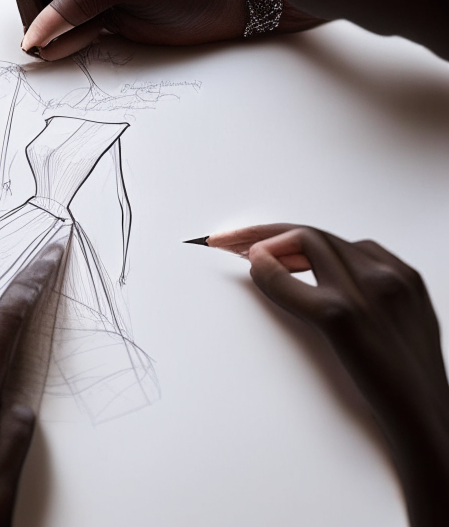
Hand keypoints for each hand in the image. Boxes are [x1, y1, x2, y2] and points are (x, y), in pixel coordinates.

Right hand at [12, 0, 320, 59]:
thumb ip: (79, 2)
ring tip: (56, 47)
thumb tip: (36, 30)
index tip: (35, 5)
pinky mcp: (86, 5)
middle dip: (33, 4)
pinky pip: (57, 21)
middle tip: (38, 37)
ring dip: (45, 26)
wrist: (204, 21)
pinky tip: (70, 46)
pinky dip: (59, 37)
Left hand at [208, 224, 448, 526]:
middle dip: (265, 233)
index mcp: (399, 273)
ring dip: (262, 244)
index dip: (287, 236)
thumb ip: (366, 291)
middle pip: (314, 234)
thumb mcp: (398, 322)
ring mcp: (366, 292)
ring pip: (306, 241)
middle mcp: (385, 274)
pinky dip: (266, 274)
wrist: (431, 425)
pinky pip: (292, 283)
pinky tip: (252, 272)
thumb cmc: (408, 380)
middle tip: (229, 240)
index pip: (332, 239)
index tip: (256, 241)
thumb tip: (313, 275)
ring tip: (236, 255)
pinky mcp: (343, 317)